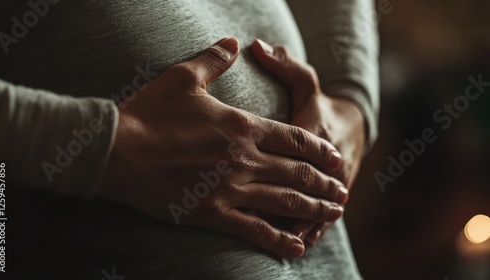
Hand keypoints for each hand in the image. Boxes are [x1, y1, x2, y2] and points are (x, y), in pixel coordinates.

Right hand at [97, 37, 348, 258]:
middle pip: (298, 172)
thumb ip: (213, 60)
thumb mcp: (182, 77)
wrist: (117, 151)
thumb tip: (233, 43)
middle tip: (342, 193)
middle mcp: (244, 158)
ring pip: (285, 201)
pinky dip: (279, 240)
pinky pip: (255, 230)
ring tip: (333, 214)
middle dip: (324, 183)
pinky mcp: (212, 213)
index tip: (335, 159)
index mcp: (242, 127)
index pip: (296, 138)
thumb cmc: (149, 113)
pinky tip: (297, 248)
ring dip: (314, 208)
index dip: (320, 150)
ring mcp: (230, 188)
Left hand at [250, 39, 365, 247]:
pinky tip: (294, 246)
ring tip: (269, 235)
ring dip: (292, 220)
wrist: (354, 127)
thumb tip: (255, 45)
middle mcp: (323, 159)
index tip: (236, 173)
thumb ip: (283, 64)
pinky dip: (307, 232)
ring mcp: (331, 182)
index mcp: (313, 129)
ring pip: (311, 204)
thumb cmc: (319, 104)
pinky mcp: (334, 197)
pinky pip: (322, 218)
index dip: (265, 162)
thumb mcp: (306, 81)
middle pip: (298, 181)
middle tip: (245, 208)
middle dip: (272, 195)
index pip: (290, 147)